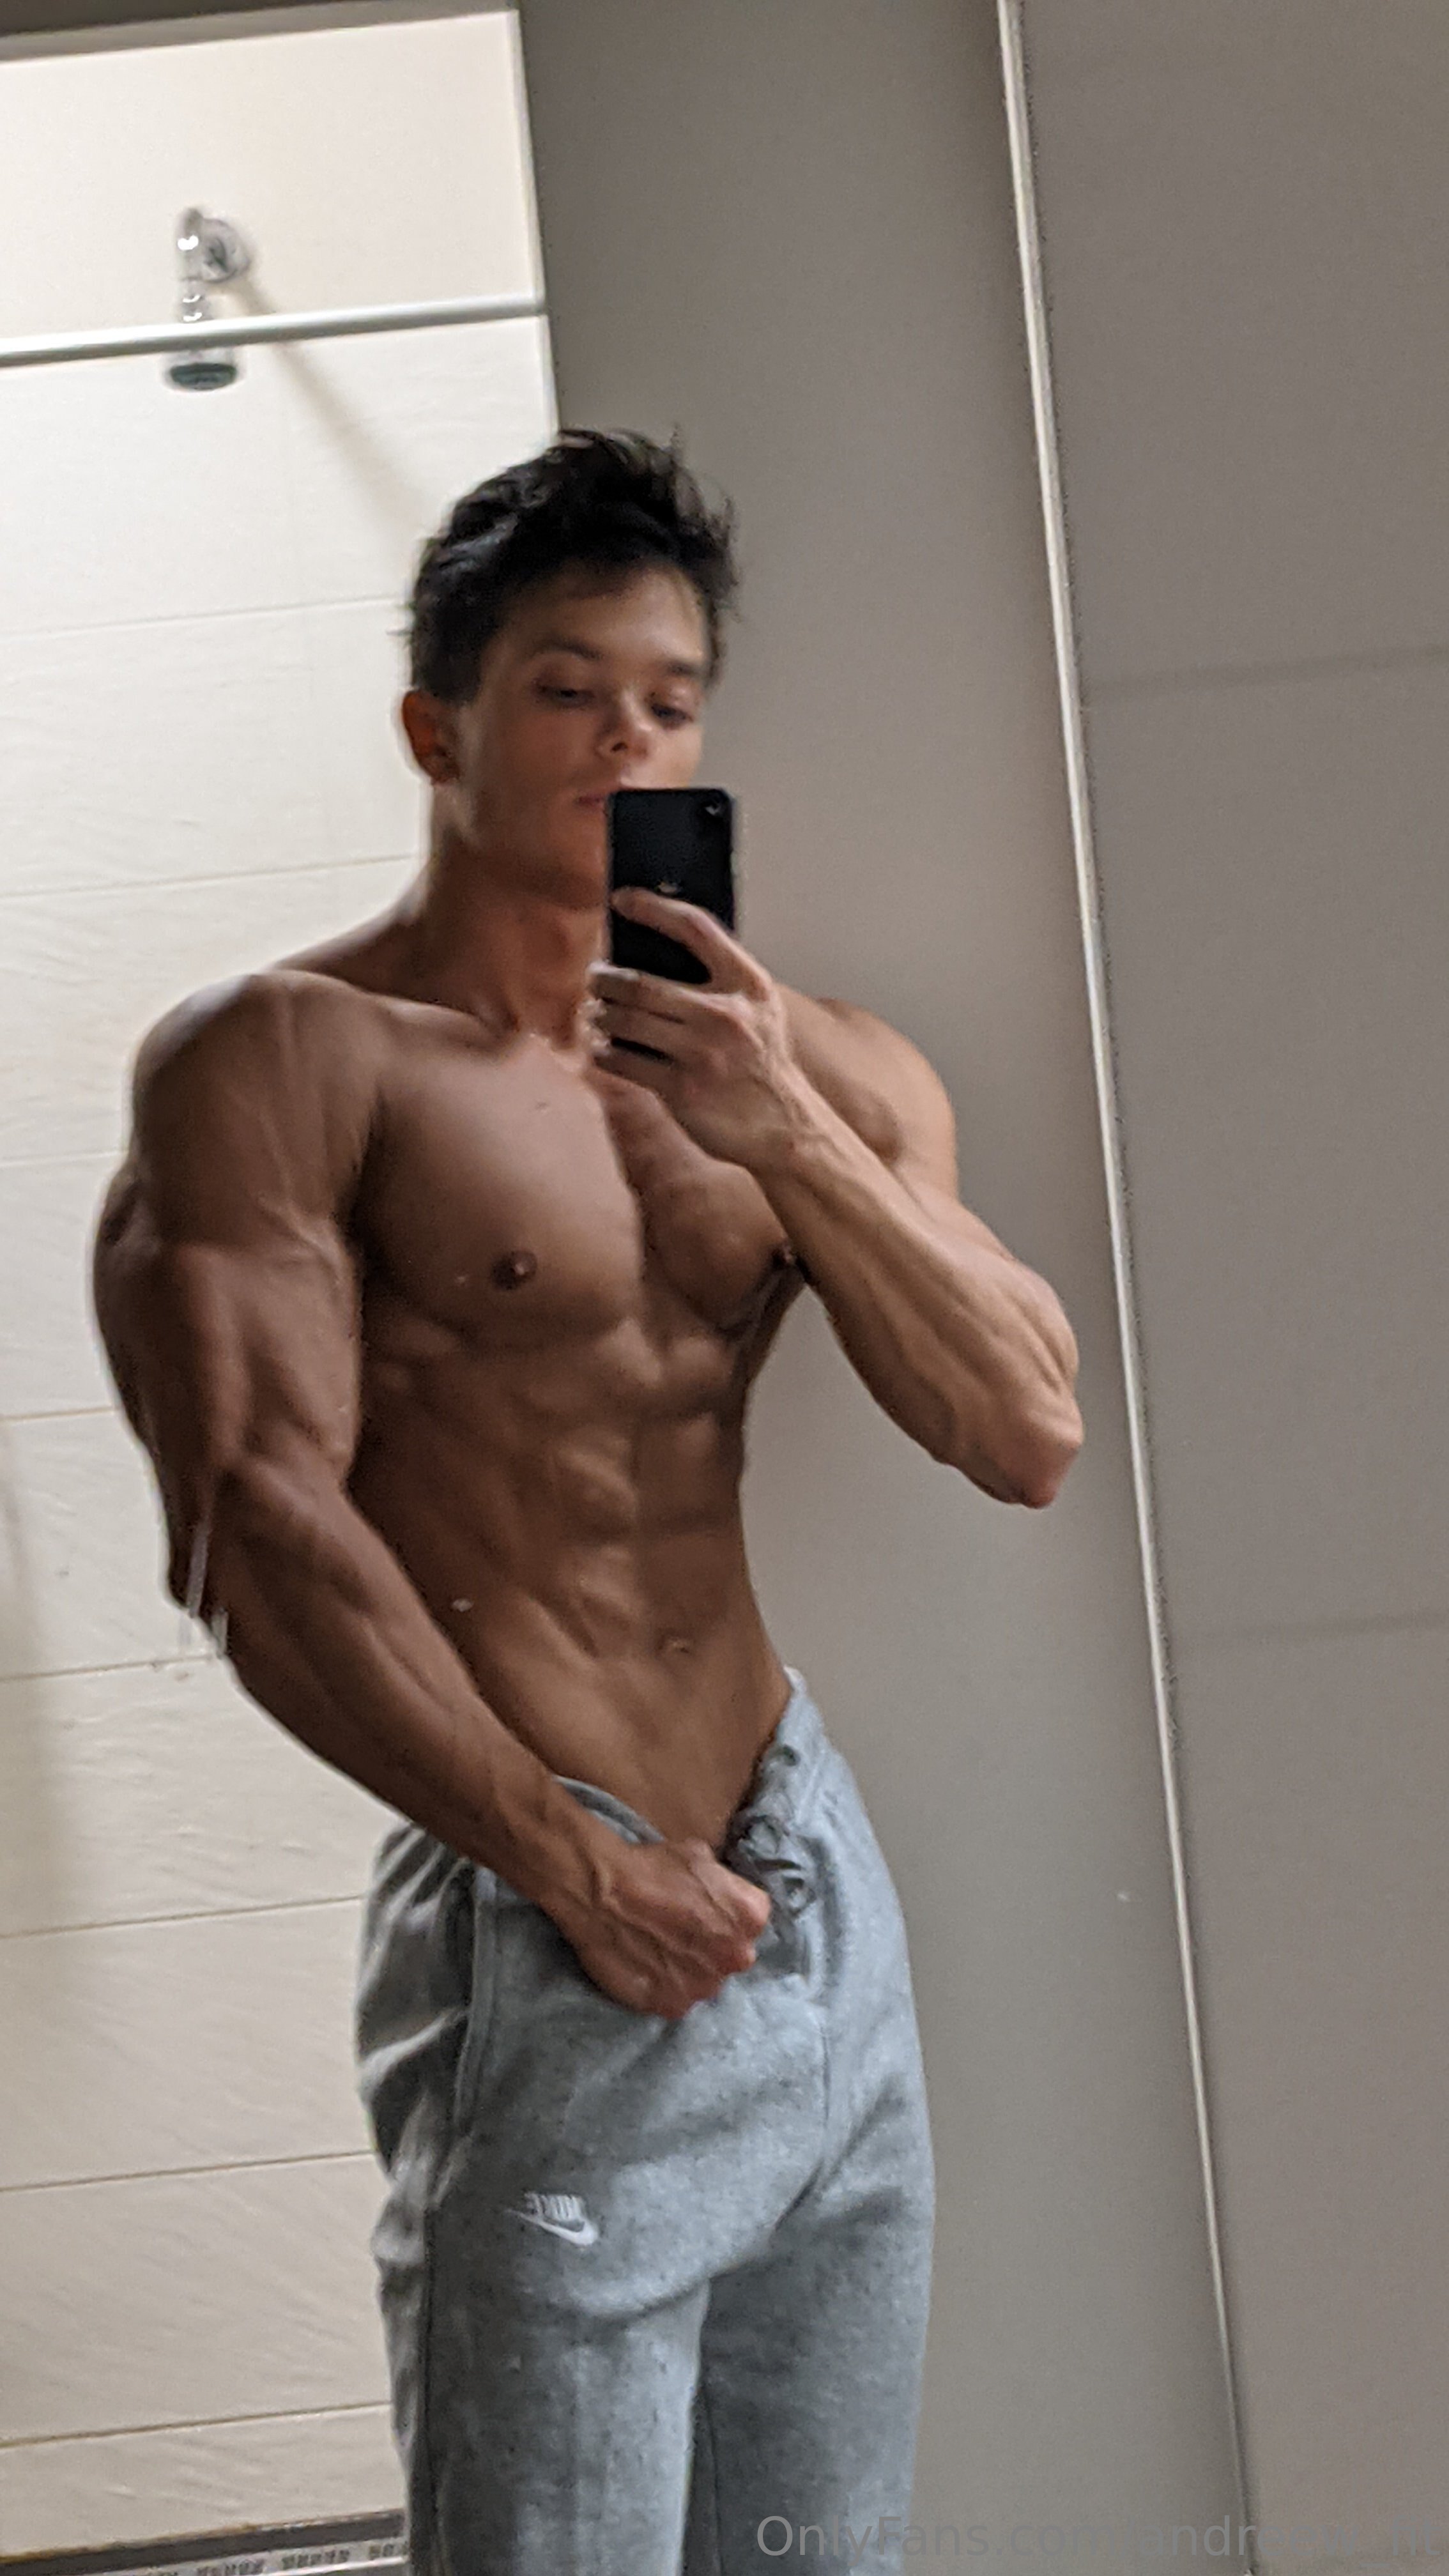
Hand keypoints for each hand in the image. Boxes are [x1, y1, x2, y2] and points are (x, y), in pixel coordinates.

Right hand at [551, 1830, 772, 2017]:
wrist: (602, 1892)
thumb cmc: (652, 1866)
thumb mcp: (702, 1857)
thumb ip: (724, 1886)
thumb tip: (724, 1896)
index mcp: (751, 1916)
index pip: (750, 1920)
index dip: (725, 1913)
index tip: (702, 1909)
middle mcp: (737, 1956)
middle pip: (731, 1953)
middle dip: (713, 1945)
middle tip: (681, 1931)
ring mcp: (706, 1985)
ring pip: (704, 1978)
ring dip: (689, 1968)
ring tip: (658, 1949)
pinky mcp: (673, 2005)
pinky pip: (676, 1996)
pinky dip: (663, 1985)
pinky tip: (646, 1965)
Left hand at [588, 889, 818, 1169]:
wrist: (784, 1127)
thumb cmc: (761, 1062)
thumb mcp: (758, 1010)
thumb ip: (719, 980)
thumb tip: (648, 952)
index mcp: (749, 984)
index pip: (695, 928)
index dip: (654, 908)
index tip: (622, 899)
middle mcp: (727, 1014)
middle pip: (640, 982)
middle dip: (605, 978)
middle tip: (595, 977)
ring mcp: (703, 1053)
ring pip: (624, 1020)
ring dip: (600, 1014)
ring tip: (597, 1012)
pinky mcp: (682, 1089)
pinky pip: (622, 1059)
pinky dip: (604, 1050)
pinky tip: (605, 1047)